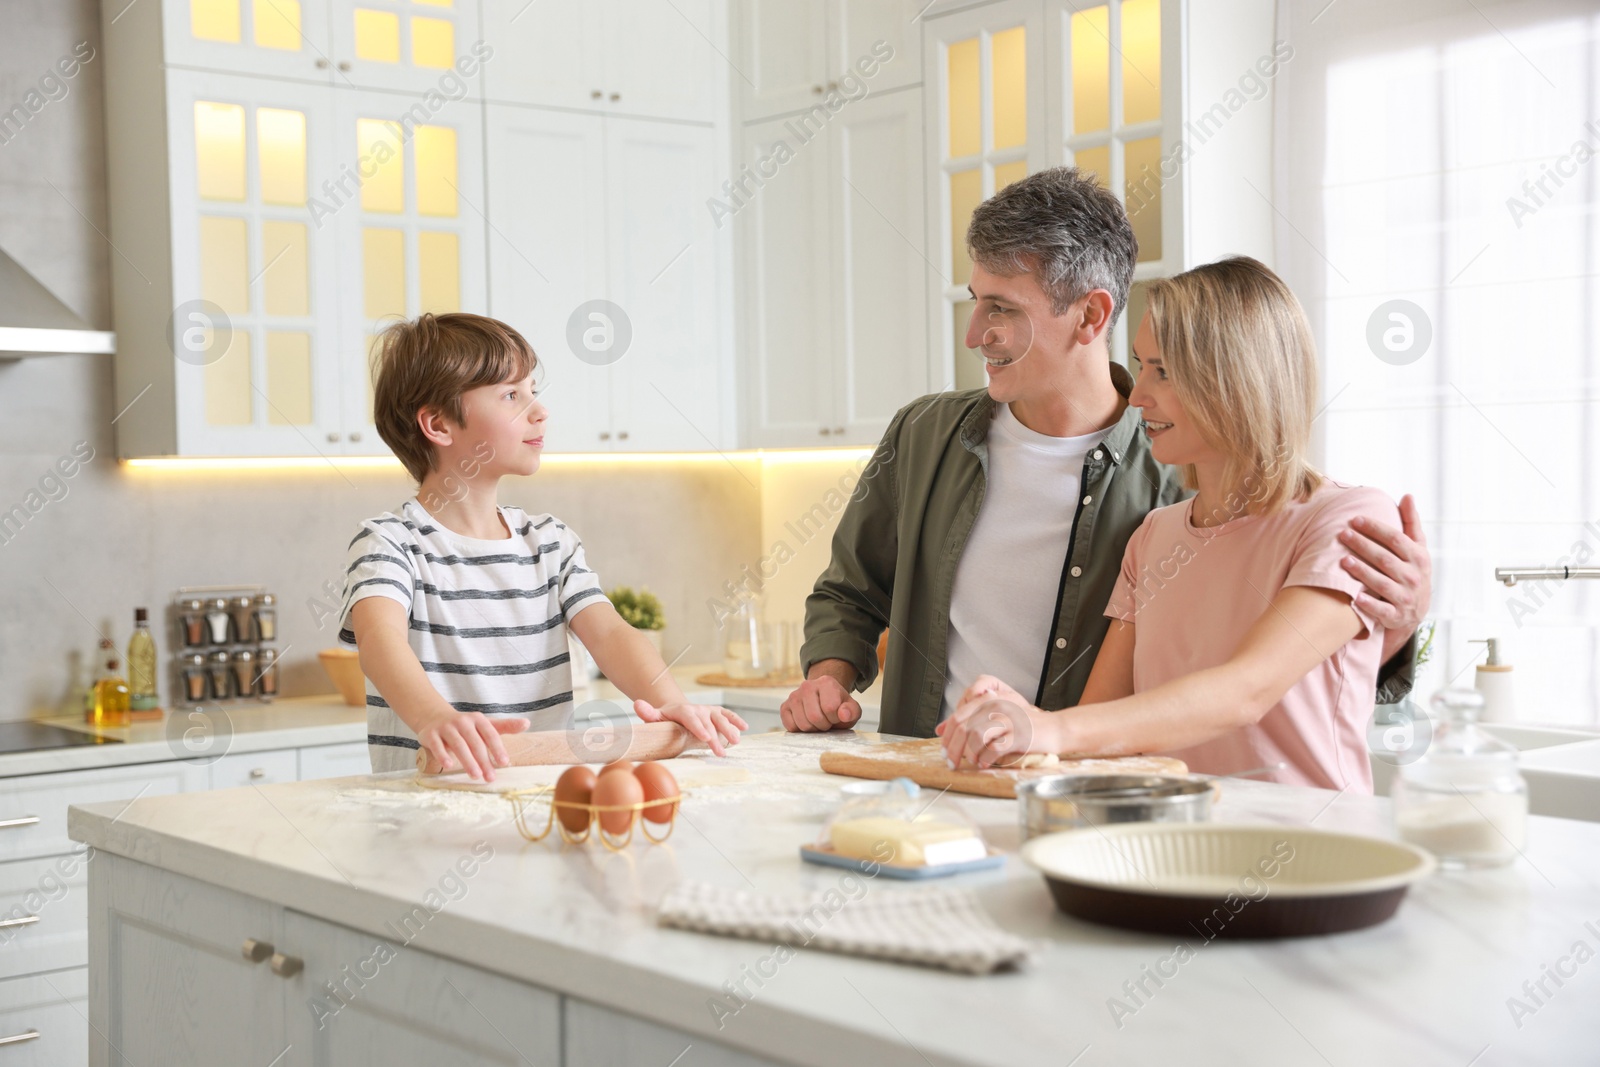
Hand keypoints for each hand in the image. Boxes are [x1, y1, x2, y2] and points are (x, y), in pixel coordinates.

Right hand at [415, 708, 528, 781]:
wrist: (434, 718)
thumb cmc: (465, 726)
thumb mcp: (485, 725)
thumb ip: (505, 726)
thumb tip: (527, 724)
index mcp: (477, 719)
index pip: (490, 734)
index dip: (497, 748)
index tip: (504, 763)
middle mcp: (462, 721)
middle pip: (475, 742)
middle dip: (483, 761)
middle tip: (490, 777)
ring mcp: (446, 727)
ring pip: (458, 745)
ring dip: (467, 761)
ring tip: (475, 775)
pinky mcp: (430, 734)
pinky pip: (437, 745)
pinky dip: (443, 755)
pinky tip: (449, 766)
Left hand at [636, 700, 746, 756]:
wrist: (676, 709)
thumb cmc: (665, 719)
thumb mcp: (655, 717)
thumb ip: (648, 713)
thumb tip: (637, 704)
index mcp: (682, 711)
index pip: (691, 718)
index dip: (699, 727)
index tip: (706, 738)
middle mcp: (697, 709)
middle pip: (707, 722)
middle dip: (715, 737)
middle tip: (720, 752)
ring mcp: (708, 710)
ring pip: (720, 718)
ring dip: (729, 729)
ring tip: (735, 742)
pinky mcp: (716, 712)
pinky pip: (728, 715)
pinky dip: (736, 720)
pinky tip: (744, 728)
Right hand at [780, 675, 861, 731]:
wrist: (824, 700)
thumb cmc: (838, 706)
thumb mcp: (851, 709)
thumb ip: (851, 711)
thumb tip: (843, 715)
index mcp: (826, 682)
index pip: (830, 708)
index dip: (835, 718)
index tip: (836, 716)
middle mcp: (807, 686)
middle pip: (814, 717)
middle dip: (824, 725)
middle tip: (827, 721)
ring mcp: (794, 696)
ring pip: (803, 724)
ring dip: (813, 729)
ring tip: (817, 722)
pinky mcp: (784, 706)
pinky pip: (791, 727)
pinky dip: (800, 730)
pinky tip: (806, 722)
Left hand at [936, 686, 1054, 768]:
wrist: (1053, 729)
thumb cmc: (1021, 726)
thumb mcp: (993, 718)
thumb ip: (968, 721)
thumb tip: (939, 730)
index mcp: (987, 701)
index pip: (957, 718)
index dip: (947, 737)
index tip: (944, 752)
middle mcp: (995, 707)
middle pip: (963, 728)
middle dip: (953, 749)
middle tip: (952, 764)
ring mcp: (1007, 720)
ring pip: (976, 738)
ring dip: (969, 755)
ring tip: (972, 762)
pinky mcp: (1018, 735)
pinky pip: (994, 749)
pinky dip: (985, 759)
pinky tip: (985, 764)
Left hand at [1339, 494, 1431, 639]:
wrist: (1417, 609)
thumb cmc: (1412, 570)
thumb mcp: (1417, 548)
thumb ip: (1411, 523)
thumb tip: (1408, 495)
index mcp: (1419, 558)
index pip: (1397, 540)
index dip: (1376, 528)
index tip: (1355, 519)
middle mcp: (1414, 577)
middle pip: (1385, 559)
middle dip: (1363, 546)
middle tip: (1342, 534)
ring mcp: (1406, 597)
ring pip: (1382, 583)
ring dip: (1362, 572)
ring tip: (1343, 560)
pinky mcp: (1396, 615)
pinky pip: (1382, 610)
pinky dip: (1370, 605)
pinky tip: (1355, 597)